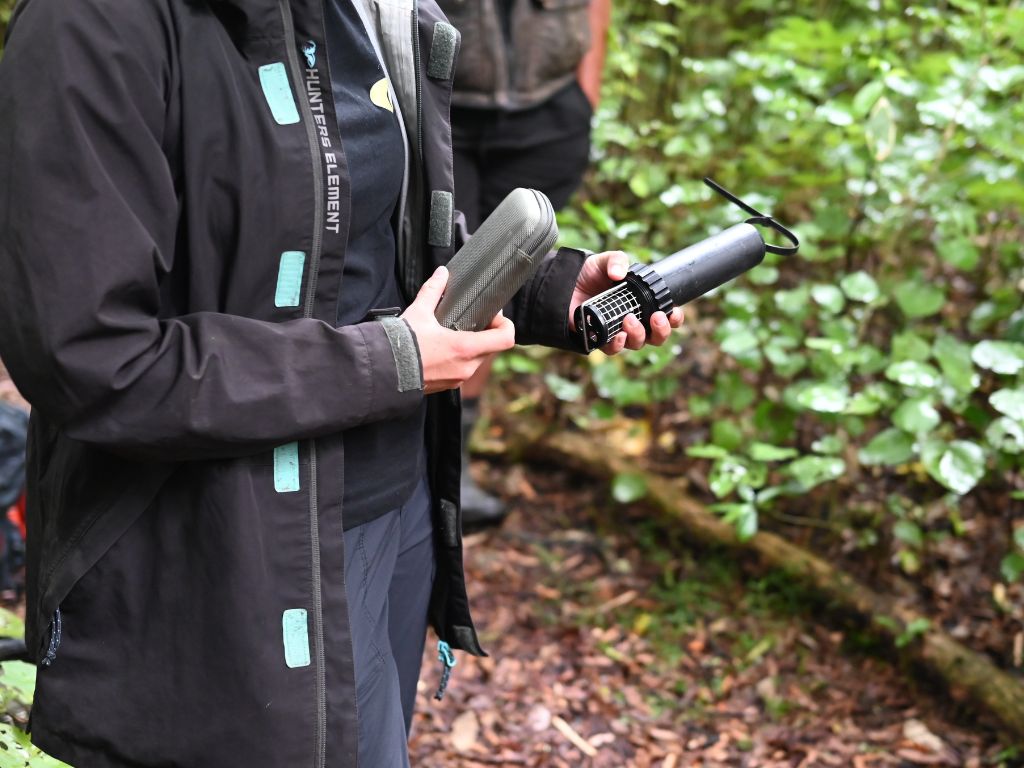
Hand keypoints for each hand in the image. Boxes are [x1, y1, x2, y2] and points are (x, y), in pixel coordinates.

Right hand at [402, 266, 515, 394]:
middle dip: (486, 333)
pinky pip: (462, 370)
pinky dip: (459, 359)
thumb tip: (441, 274)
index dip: (504, 324)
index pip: (505, 339)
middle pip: (491, 348)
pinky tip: (443, 349)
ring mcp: (457, 379)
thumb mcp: (418, 312)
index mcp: (465, 348)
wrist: (382, 372)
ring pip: (477, 360)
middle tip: (473, 320)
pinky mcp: (447, 387)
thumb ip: (433, 290)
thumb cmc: (401, 345)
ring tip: (454, 333)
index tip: (493, 316)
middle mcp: (466, 367)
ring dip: (472, 346)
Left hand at [569, 251, 684, 354]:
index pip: (666, 317)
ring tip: (629, 319)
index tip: (674, 312)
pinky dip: (617, 344)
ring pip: (636, 344)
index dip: (674, 318)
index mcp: (641, 304)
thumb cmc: (590, 273)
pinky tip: (617, 335)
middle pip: (656, 337)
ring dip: (638, 335)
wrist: (564, 283)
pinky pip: (612, 349)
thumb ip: (616, 260)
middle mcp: (633, 321)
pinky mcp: (599, 339)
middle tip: (655, 317)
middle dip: (661, 331)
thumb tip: (619, 274)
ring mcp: (617, 331)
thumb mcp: (605, 260)